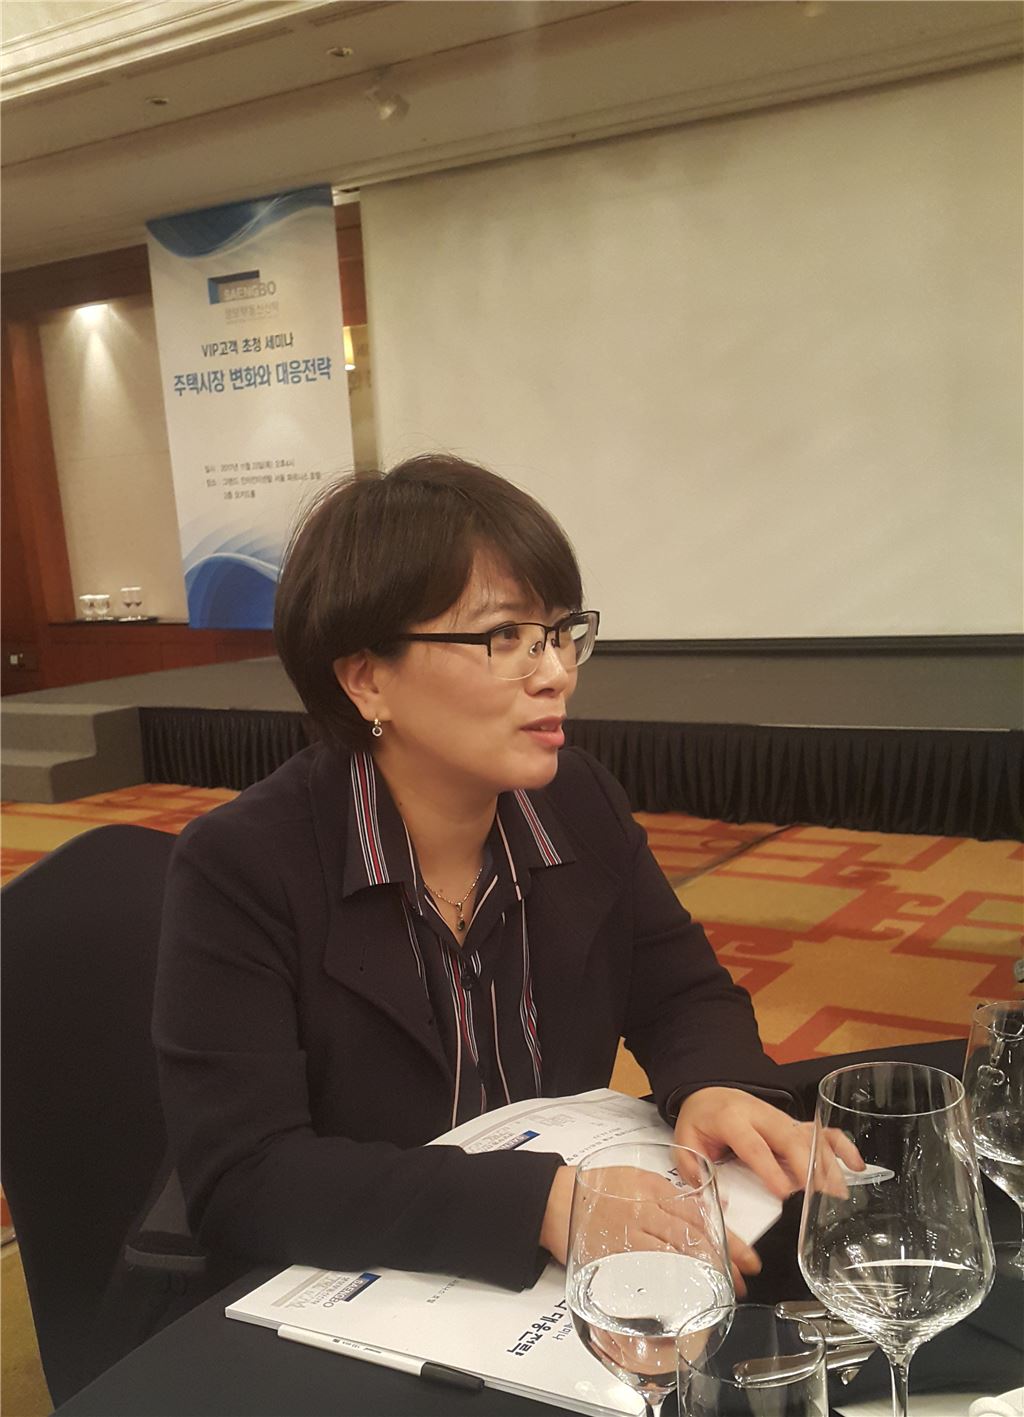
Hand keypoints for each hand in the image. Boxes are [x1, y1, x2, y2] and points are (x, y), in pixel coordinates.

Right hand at [539, 1159, 756, 1294]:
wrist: (555, 1200)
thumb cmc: (598, 1189)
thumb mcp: (638, 1177)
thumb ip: (673, 1192)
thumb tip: (716, 1202)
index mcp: (654, 1187)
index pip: (700, 1214)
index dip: (728, 1238)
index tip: (748, 1258)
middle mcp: (645, 1207)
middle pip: (693, 1235)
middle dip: (724, 1260)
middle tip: (743, 1280)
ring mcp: (630, 1230)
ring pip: (676, 1252)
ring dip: (703, 1273)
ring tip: (723, 1290)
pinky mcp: (615, 1252)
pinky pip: (649, 1266)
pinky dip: (672, 1279)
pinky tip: (687, 1291)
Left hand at [674, 1086, 863, 1200]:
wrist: (709, 1094)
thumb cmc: (700, 1123)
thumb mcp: (685, 1143)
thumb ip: (696, 1170)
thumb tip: (720, 1199)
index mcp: (732, 1119)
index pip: (753, 1145)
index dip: (769, 1168)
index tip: (784, 1192)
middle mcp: (761, 1115)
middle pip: (788, 1137)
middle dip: (806, 1165)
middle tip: (819, 1195)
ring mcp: (781, 1117)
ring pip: (808, 1136)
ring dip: (825, 1163)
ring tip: (838, 1193)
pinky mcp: (794, 1123)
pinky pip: (821, 1131)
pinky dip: (840, 1146)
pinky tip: (856, 1165)